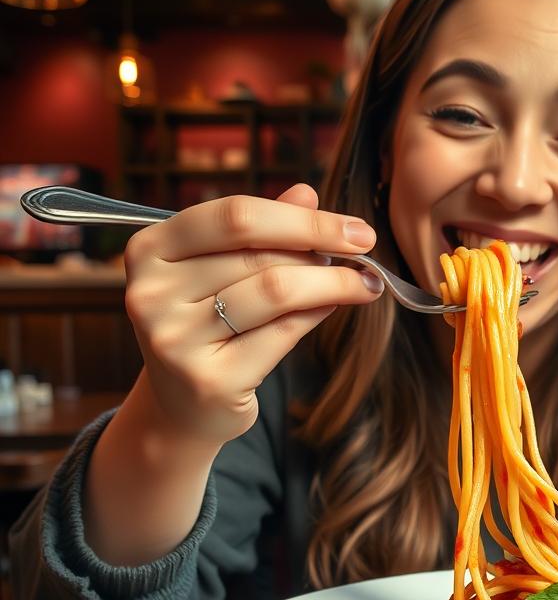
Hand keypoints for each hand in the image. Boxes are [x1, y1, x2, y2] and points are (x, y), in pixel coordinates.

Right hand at [122, 183, 380, 446]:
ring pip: (275, 292)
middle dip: (323, 252)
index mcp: (150, 249)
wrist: (184, 406)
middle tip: (364, 257)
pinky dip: (317, 314)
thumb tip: (307, 193)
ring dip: (332, 284)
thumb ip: (261, 231)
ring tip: (361, 284)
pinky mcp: (208, 379)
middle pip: (260, 255)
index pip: (235, 216)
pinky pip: (282, 333)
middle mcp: (151, 292)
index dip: (303, 220)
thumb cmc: (209, 325)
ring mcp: (175, 339)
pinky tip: (334, 306)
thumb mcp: (222, 269)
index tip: (356, 229)